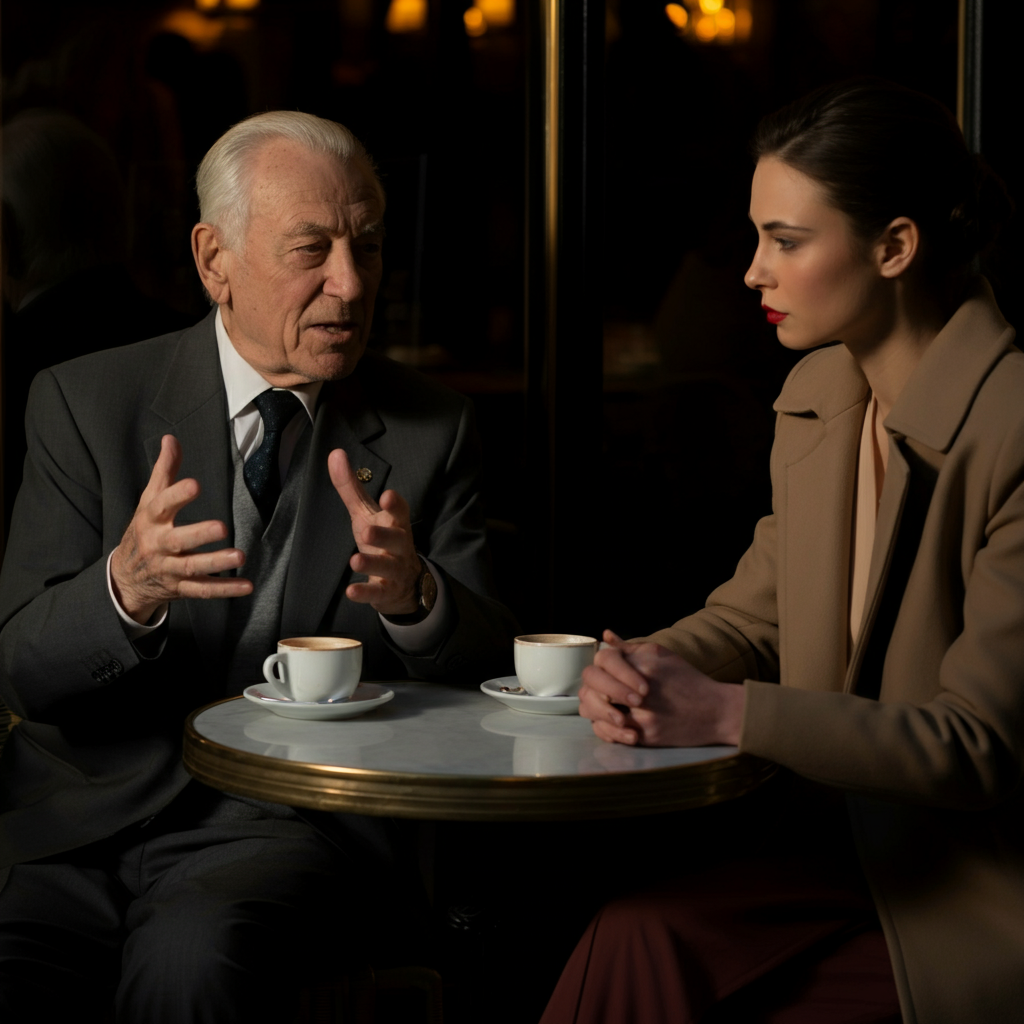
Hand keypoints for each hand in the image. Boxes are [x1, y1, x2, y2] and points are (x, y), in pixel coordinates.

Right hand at [110, 435, 250, 623]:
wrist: (124, 578)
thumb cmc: (143, 530)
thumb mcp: (148, 500)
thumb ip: (164, 471)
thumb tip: (171, 439)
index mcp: (150, 521)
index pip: (160, 506)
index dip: (176, 495)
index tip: (194, 485)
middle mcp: (158, 546)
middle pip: (177, 541)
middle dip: (198, 535)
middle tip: (221, 527)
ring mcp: (169, 569)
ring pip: (192, 568)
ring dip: (216, 563)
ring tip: (239, 556)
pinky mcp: (181, 587)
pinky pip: (203, 590)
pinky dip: (225, 589)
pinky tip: (247, 586)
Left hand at [328, 448, 420, 614]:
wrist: (405, 583)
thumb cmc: (382, 540)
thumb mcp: (365, 512)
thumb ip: (351, 486)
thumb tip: (335, 453)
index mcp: (395, 523)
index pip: (400, 511)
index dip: (396, 505)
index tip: (389, 495)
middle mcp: (399, 545)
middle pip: (397, 539)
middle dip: (384, 535)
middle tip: (366, 531)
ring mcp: (395, 569)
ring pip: (387, 566)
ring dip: (372, 563)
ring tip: (355, 560)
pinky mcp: (387, 591)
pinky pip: (378, 592)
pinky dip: (365, 592)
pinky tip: (351, 591)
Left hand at [578, 630, 744, 746]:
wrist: (716, 711)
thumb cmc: (687, 680)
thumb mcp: (661, 655)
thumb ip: (631, 647)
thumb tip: (605, 637)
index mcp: (645, 664)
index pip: (603, 659)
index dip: (604, 666)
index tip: (613, 673)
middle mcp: (641, 689)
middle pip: (593, 685)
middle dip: (595, 688)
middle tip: (604, 693)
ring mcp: (642, 715)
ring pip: (595, 711)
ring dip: (596, 708)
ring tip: (609, 707)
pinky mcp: (645, 736)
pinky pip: (609, 732)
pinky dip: (606, 727)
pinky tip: (616, 722)